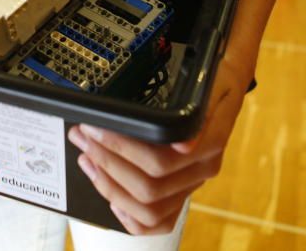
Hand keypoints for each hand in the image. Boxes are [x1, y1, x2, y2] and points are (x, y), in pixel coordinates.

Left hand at [68, 59, 249, 234]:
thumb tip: (184, 146)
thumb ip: (199, 111)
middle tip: (82, 137)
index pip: (160, 162)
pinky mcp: (181, 195)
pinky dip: (130, 218)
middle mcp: (202, 170)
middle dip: (106, 163)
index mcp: (210, 145)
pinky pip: (158, 223)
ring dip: (109, 186)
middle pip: (149, 189)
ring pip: (148, 209)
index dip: (120, 148)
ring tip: (86, 159)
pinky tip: (111, 198)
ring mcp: (191, 185)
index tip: (92, 127)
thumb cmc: (211, 81)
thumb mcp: (208, 81)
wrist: (224, 86)